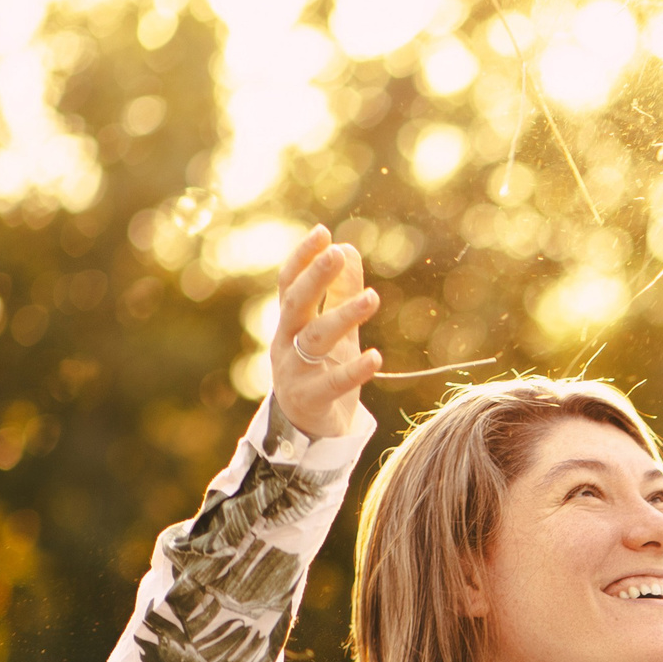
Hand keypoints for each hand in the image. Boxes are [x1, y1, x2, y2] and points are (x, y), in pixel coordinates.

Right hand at [268, 227, 380, 439]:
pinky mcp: (311, 399)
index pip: (290, 284)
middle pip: (296, 304)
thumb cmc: (320, 371)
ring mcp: (295, 371)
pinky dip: (354, 370)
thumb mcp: (333, 329)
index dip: (303, 258)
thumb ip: (340, 291)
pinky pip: (332, 383)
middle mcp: (286, 342)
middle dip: (314, 278)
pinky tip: (376, 357)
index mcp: (290, 322)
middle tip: (335, 253)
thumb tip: (347, 248)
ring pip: (315, 339)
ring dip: (343, 316)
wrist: (308, 429)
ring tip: (373, 298)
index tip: (322, 232)